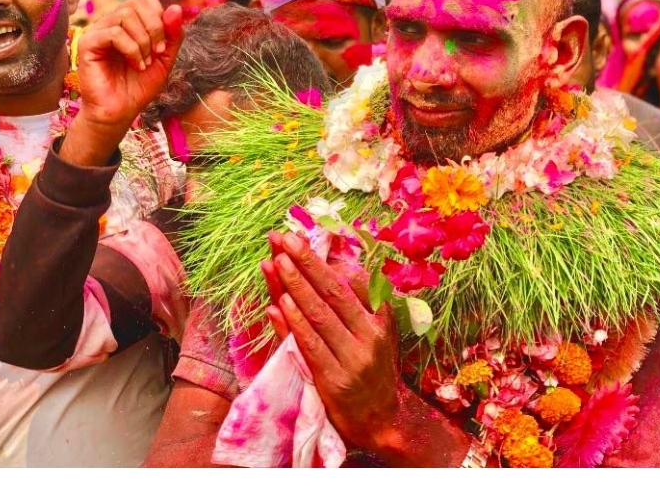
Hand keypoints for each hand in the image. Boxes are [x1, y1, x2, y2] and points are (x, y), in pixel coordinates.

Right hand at [74, 0, 183, 131]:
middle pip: (136, 2)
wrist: (120, 111)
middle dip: (155, 28)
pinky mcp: (88, 43)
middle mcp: (111, 21)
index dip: (160, 16)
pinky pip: (114, 33)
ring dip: (143, 42)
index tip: (163, 44)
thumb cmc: (140, 86)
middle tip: (157, 53)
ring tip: (144, 63)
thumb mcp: (165, 59)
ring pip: (126, 15)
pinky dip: (132, 49)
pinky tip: (136, 65)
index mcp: (129, 22)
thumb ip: (172, 35)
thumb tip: (176, 7)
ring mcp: (98, 30)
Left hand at [259, 230, 402, 452]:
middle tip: (284, 237)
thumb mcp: (376, 335)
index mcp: (379, 319)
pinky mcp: (335, 380)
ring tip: (278, 260)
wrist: (381, 421)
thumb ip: (358, 305)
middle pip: (333, 291)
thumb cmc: (372, 373)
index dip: (322, 260)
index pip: (348, 282)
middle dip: (306, 261)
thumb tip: (333, 268)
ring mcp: (353, 357)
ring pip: (320, 314)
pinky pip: (311, 345)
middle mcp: (370, 334)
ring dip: (296, 285)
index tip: (300, 238)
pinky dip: (295, 322)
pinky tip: (282, 302)